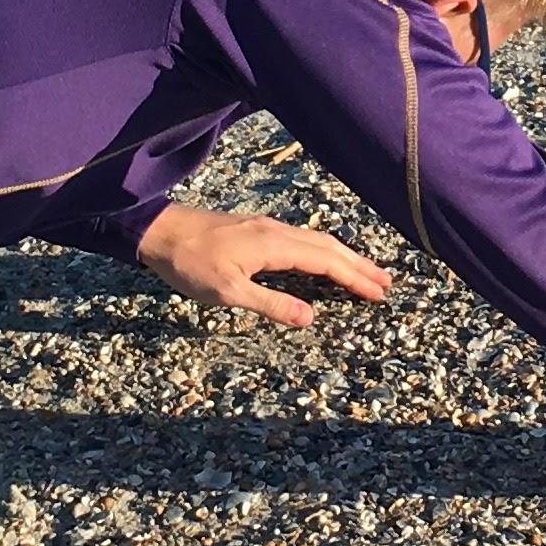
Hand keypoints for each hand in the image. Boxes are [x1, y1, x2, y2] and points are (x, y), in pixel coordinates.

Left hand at [134, 202, 391, 330]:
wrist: (158, 231)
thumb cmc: (188, 264)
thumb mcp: (227, 292)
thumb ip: (271, 304)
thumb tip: (311, 318)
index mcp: (273, 245)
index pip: (326, 261)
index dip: (354, 278)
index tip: (379, 293)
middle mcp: (276, 231)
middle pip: (328, 246)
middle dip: (359, 265)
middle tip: (386, 283)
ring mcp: (266, 228)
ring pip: (316, 240)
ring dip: (344, 257)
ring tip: (366, 273)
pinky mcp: (256, 229)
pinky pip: (302, 239)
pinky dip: (324, 251)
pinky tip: (324, 260)